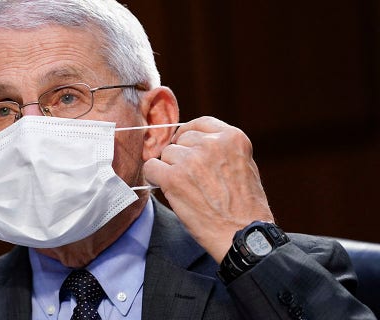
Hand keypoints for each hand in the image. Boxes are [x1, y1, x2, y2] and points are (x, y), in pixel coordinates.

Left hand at [143, 116, 273, 262]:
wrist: (242, 234)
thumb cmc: (244, 206)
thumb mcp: (243, 165)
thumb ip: (221, 150)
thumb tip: (192, 143)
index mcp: (233, 138)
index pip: (200, 123)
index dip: (189, 135)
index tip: (185, 146)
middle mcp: (211, 144)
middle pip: (180, 140)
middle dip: (181, 157)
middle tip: (191, 179)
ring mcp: (191, 160)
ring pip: (165, 154)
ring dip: (170, 169)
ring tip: (187, 189)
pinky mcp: (174, 177)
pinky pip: (151, 167)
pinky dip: (154, 177)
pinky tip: (166, 188)